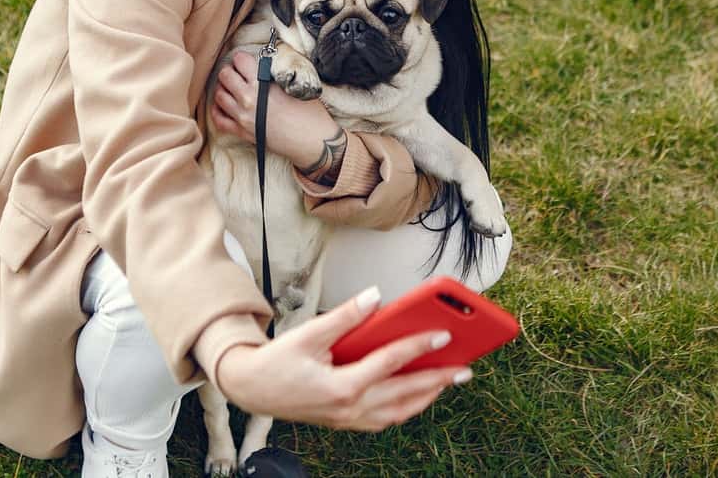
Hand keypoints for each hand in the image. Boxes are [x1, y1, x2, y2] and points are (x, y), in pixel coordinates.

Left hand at [211, 52, 342, 170]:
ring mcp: (243, 118)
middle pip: (225, 76)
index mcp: (262, 85)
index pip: (241, 61)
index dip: (242, 57)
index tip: (245, 60)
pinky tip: (224, 105)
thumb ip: (275, 75)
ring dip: (223, 88)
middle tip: (238, 73)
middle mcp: (248, 100)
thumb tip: (263, 66)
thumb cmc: (309, 113)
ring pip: (219, 96)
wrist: (312, 141)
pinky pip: (219, 120)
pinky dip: (217, 110)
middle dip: (230, 70)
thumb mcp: (295, 86)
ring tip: (232, 87)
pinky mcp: (242, 133)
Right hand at [214, 287, 471, 430]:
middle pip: (405, 394)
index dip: (418, 347)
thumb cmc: (278, 361)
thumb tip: (376, 297)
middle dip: (438, 380)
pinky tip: (418, 393)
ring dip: (427, 396)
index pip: (390, 364)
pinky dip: (407, 406)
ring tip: (449, 380)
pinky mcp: (347, 422)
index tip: (443, 335)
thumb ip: (345, 316)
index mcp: (341, 387)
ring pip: (399, 412)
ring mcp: (349, 420)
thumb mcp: (309, 333)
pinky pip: (387, 418)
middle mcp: (350, 408)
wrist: (252, 390)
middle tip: (465, 368)